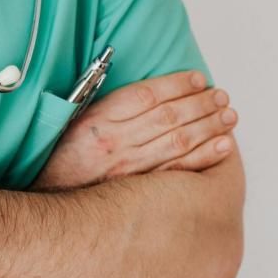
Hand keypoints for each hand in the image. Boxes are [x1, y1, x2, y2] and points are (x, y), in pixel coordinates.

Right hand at [33, 71, 237, 189]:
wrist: (48, 198)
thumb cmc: (63, 158)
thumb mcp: (75, 123)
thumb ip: (108, 105)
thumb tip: (145, 89)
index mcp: (99, 121)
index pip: (146, 95)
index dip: (177, 84)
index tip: (198, 79)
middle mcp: (115, 143)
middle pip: (169, 117)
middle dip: (201, 104)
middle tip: (222, 96)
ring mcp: (128, 169)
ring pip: (178, 142)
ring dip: (209, 126)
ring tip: (229, 115)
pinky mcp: (138, 191)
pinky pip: (177, 170)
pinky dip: (204, 157)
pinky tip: (222, 146)